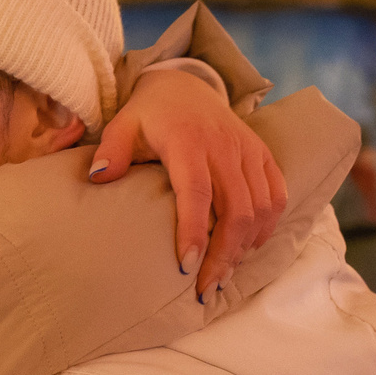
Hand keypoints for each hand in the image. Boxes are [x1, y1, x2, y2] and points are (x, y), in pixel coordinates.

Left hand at [86, 69, 284, 297]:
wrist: (186, 86)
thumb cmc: (150, 115)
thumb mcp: (122, 124)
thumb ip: (111, 150)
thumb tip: (98, 178)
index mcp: (188, 140)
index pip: (197, 191)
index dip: (195, 231)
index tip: (187, 267)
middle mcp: (224, 146)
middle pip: (237, 210)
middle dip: (224, 255)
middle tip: (206, 289)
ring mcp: (248, 150)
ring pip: (261, 208)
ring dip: (246, 247)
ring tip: (224, 275)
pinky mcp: (262, 154)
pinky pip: (276, 195)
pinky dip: (267, 226)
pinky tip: (248, 248)